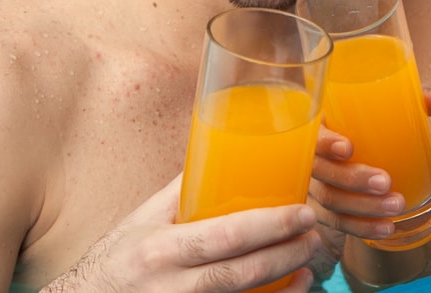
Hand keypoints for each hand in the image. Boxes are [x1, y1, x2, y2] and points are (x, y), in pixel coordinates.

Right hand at [46, 175, 321, 291]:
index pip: (223, 236)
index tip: (300, 213)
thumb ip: (181, 192)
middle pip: (239, 274)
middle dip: (283, 255)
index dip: (268, 226)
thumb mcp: (142, 222)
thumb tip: (220, 151)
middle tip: (313, 235)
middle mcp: (170, 285)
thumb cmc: (117, 259)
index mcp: (160, 248)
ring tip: (309, 267)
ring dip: (281, 286)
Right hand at [307, 90, 430, 246]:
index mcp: (322, 126)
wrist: (360, 148)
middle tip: (386, 182)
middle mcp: (313, 157)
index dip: (325, 143)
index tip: (348, 148)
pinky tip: (386, 228)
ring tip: (396, 207)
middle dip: (353, 180)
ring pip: (330, 201)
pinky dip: (361, 227)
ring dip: (363, 208)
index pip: (312, 134)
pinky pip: (338, 223)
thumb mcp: (387, 109)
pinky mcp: (326, 209)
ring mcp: (316, 185)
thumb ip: (412, 102)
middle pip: (321, 172)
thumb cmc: (370, 124)